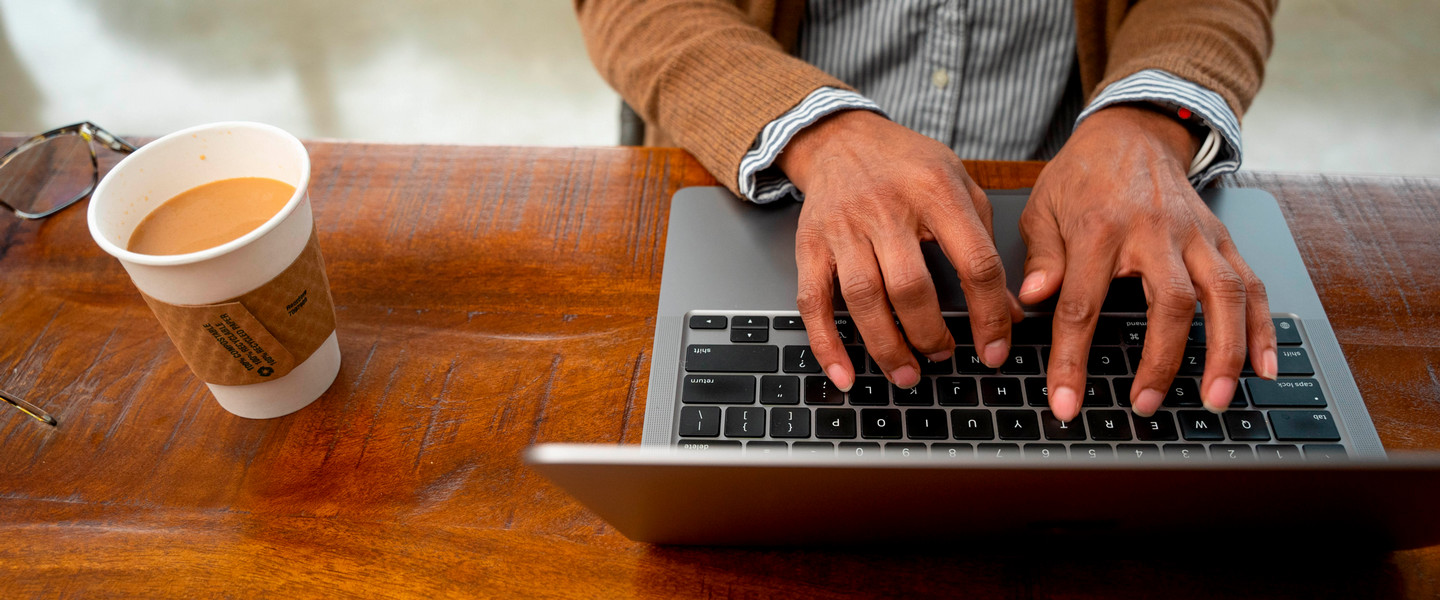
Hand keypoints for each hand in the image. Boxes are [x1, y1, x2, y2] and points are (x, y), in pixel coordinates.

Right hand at [777, 110, 1020, 389]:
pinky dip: (827, 344)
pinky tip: (845, 373)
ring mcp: (844, 228)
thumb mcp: (959, 185)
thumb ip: (984, 246)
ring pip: (863, 299)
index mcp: (936, 192)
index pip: (973, 262)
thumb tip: (1008, 311)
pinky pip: (814, 302)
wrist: (840, 138)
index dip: (989, 314)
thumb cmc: (907, 165)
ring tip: (907, 374)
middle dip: (931, 335)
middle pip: (911, 287)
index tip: (994, 350)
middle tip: (944, 356)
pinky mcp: (810, 245)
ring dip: (887, 347)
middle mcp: (887, 208)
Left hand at [1020, 104, 1277, 420]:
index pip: (1083, 305)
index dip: (1072, 360)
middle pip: (1170, 303)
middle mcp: (1156, 232)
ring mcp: (1196, 236)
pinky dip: (1262, 328)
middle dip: (1161, 361)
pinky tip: (1264, 367)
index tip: (1065, 402)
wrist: (1132, 133)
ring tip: (1216, 398)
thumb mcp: (1042, 208)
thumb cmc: (1081, 176)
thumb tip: (1031, 300)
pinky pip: (1252, 285)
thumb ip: (1039, 257)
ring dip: (1225, 351)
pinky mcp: (1222, 239)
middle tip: (1146, 404)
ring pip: (1224, 295)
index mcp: (1100, 228)